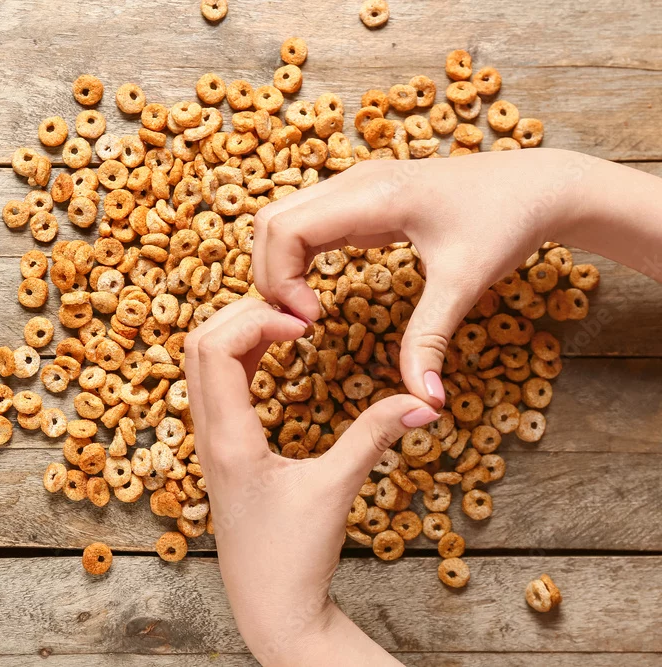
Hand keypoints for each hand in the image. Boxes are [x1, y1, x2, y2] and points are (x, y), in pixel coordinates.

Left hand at [184, 297, 437, 665]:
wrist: (269, 605)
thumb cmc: (294, 556)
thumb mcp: (337, 489)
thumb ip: (374, 438)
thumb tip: (423, 401)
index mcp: (228, 439)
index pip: (213, 350)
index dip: (255, 320)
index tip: (305, 325)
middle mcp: (208, 435)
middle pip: (198, 345)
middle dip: (241, 314)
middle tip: (294, 314)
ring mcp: (208, 442)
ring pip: (201, 364)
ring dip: (237, 333)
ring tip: (288, 325)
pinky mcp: (220, 450)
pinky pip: (215, 386)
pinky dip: (238, 357)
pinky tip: (276, 355)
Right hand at [253, 148, 587, 406]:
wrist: (537, 186)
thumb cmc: (505, 223)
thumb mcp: (465, 284)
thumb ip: (432, 339)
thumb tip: (423, 400)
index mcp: (372, 194)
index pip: (286, 228)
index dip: (280, 278)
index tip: (309, 320)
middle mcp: (353, 182)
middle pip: (271, 220)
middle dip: (269, 274)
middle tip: (297, 322)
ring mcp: (353, 186)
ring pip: (282, 219)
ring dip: (278, 266)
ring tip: (303, 313)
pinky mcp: (359, 198)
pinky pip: (306, 224)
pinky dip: (296, 259)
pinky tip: (316, 295)